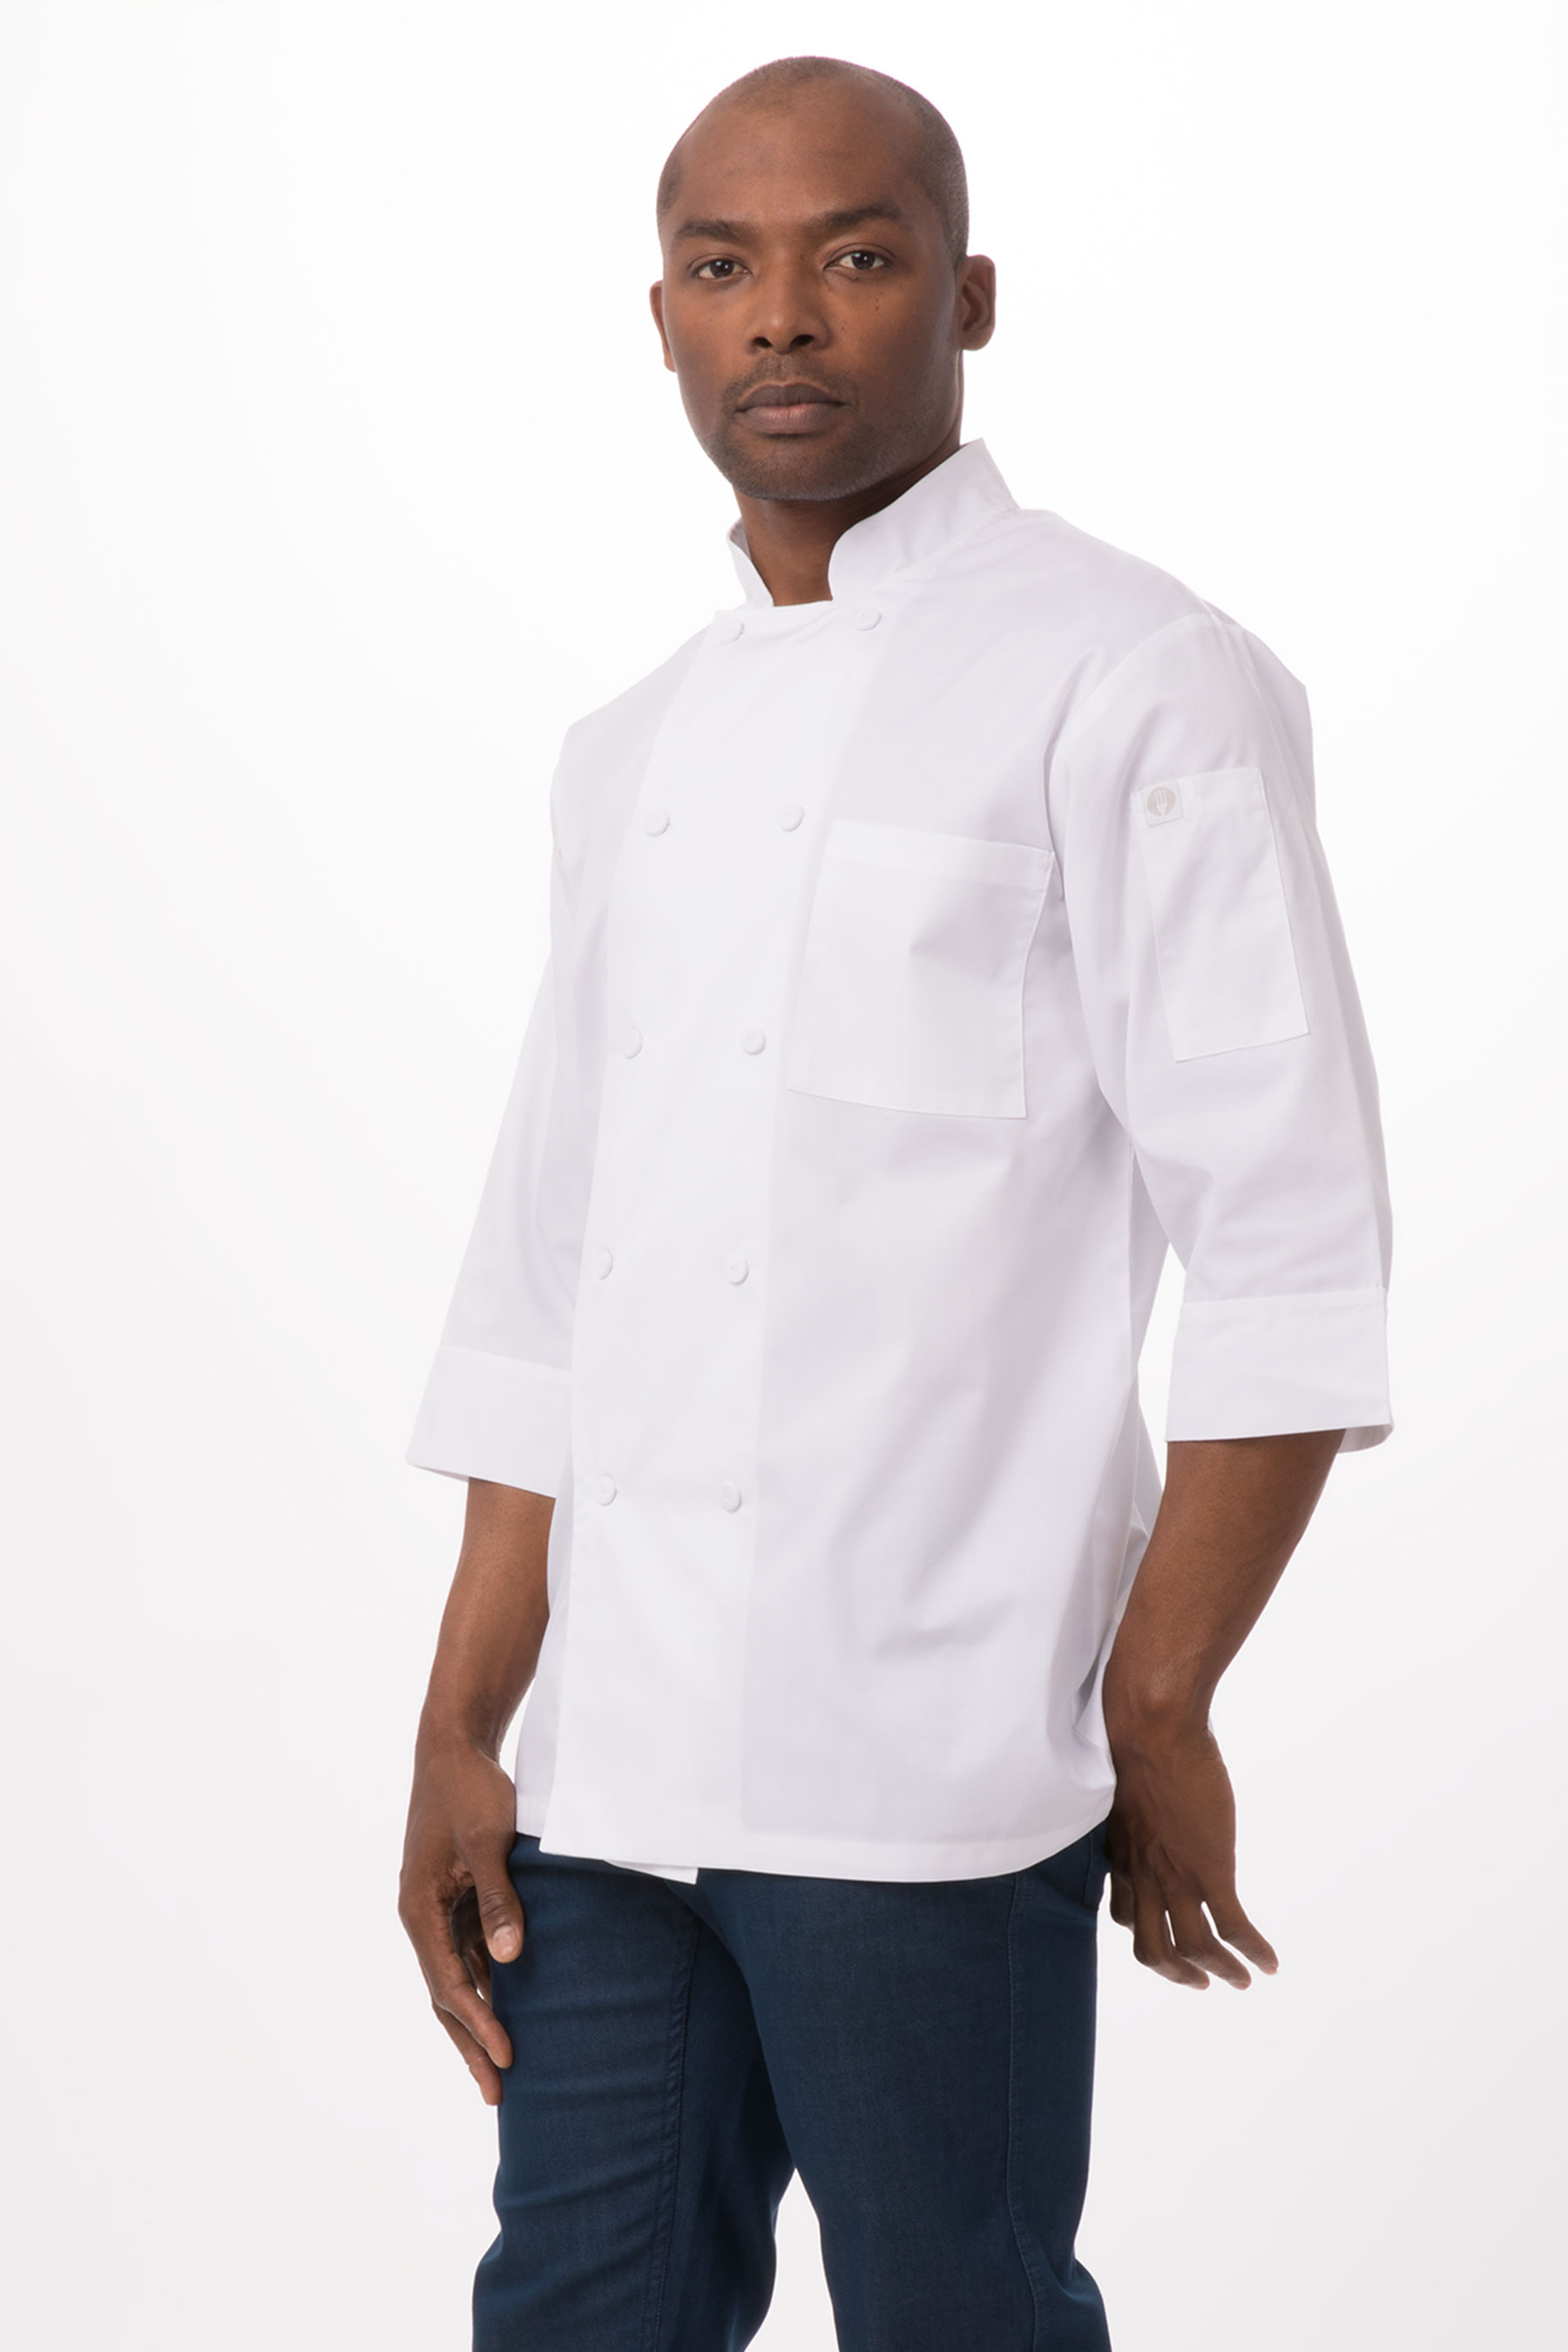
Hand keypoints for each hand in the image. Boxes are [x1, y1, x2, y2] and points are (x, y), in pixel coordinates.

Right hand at [398, 1740, 524, 2102]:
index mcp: (419, 1909)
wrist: (454, 1746)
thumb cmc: (470, 1790)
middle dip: (470, 2043)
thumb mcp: (488, 1842)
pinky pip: (470, 1950)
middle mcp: (422, 1916)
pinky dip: (488, 1981)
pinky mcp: (455, 1896)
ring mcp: (438, 1908)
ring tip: (504, 2064)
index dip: (478, 2026)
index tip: (507, 2060)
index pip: (450, 1984)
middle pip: (446, 1994)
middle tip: (496, 2094)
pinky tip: (510, 2006)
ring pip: (458, 1976)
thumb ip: (498, 1900)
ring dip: (479, 2018)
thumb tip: (509, 1960)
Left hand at [1103, 1714, 1278, 1989]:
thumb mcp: (1126, 1782)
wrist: (1152, 1730)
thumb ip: (1136, 1801)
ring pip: (1195, 1949)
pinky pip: (1233, 1930)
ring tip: (1242, 1981)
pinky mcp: (1210, 1872)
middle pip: (1152, 1949)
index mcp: (1122, 1854)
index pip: (1125, 1913)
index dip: (1144, 1930)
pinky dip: (1252, 1952)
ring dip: (1221, 1971)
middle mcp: (1143, 1876)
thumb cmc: (1138, 1737)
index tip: (1164, 1932)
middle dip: (1177, 1972)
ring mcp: (1176, 1878)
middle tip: (1200, 1981)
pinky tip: (1269, 1962)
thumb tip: (1149, 1786)